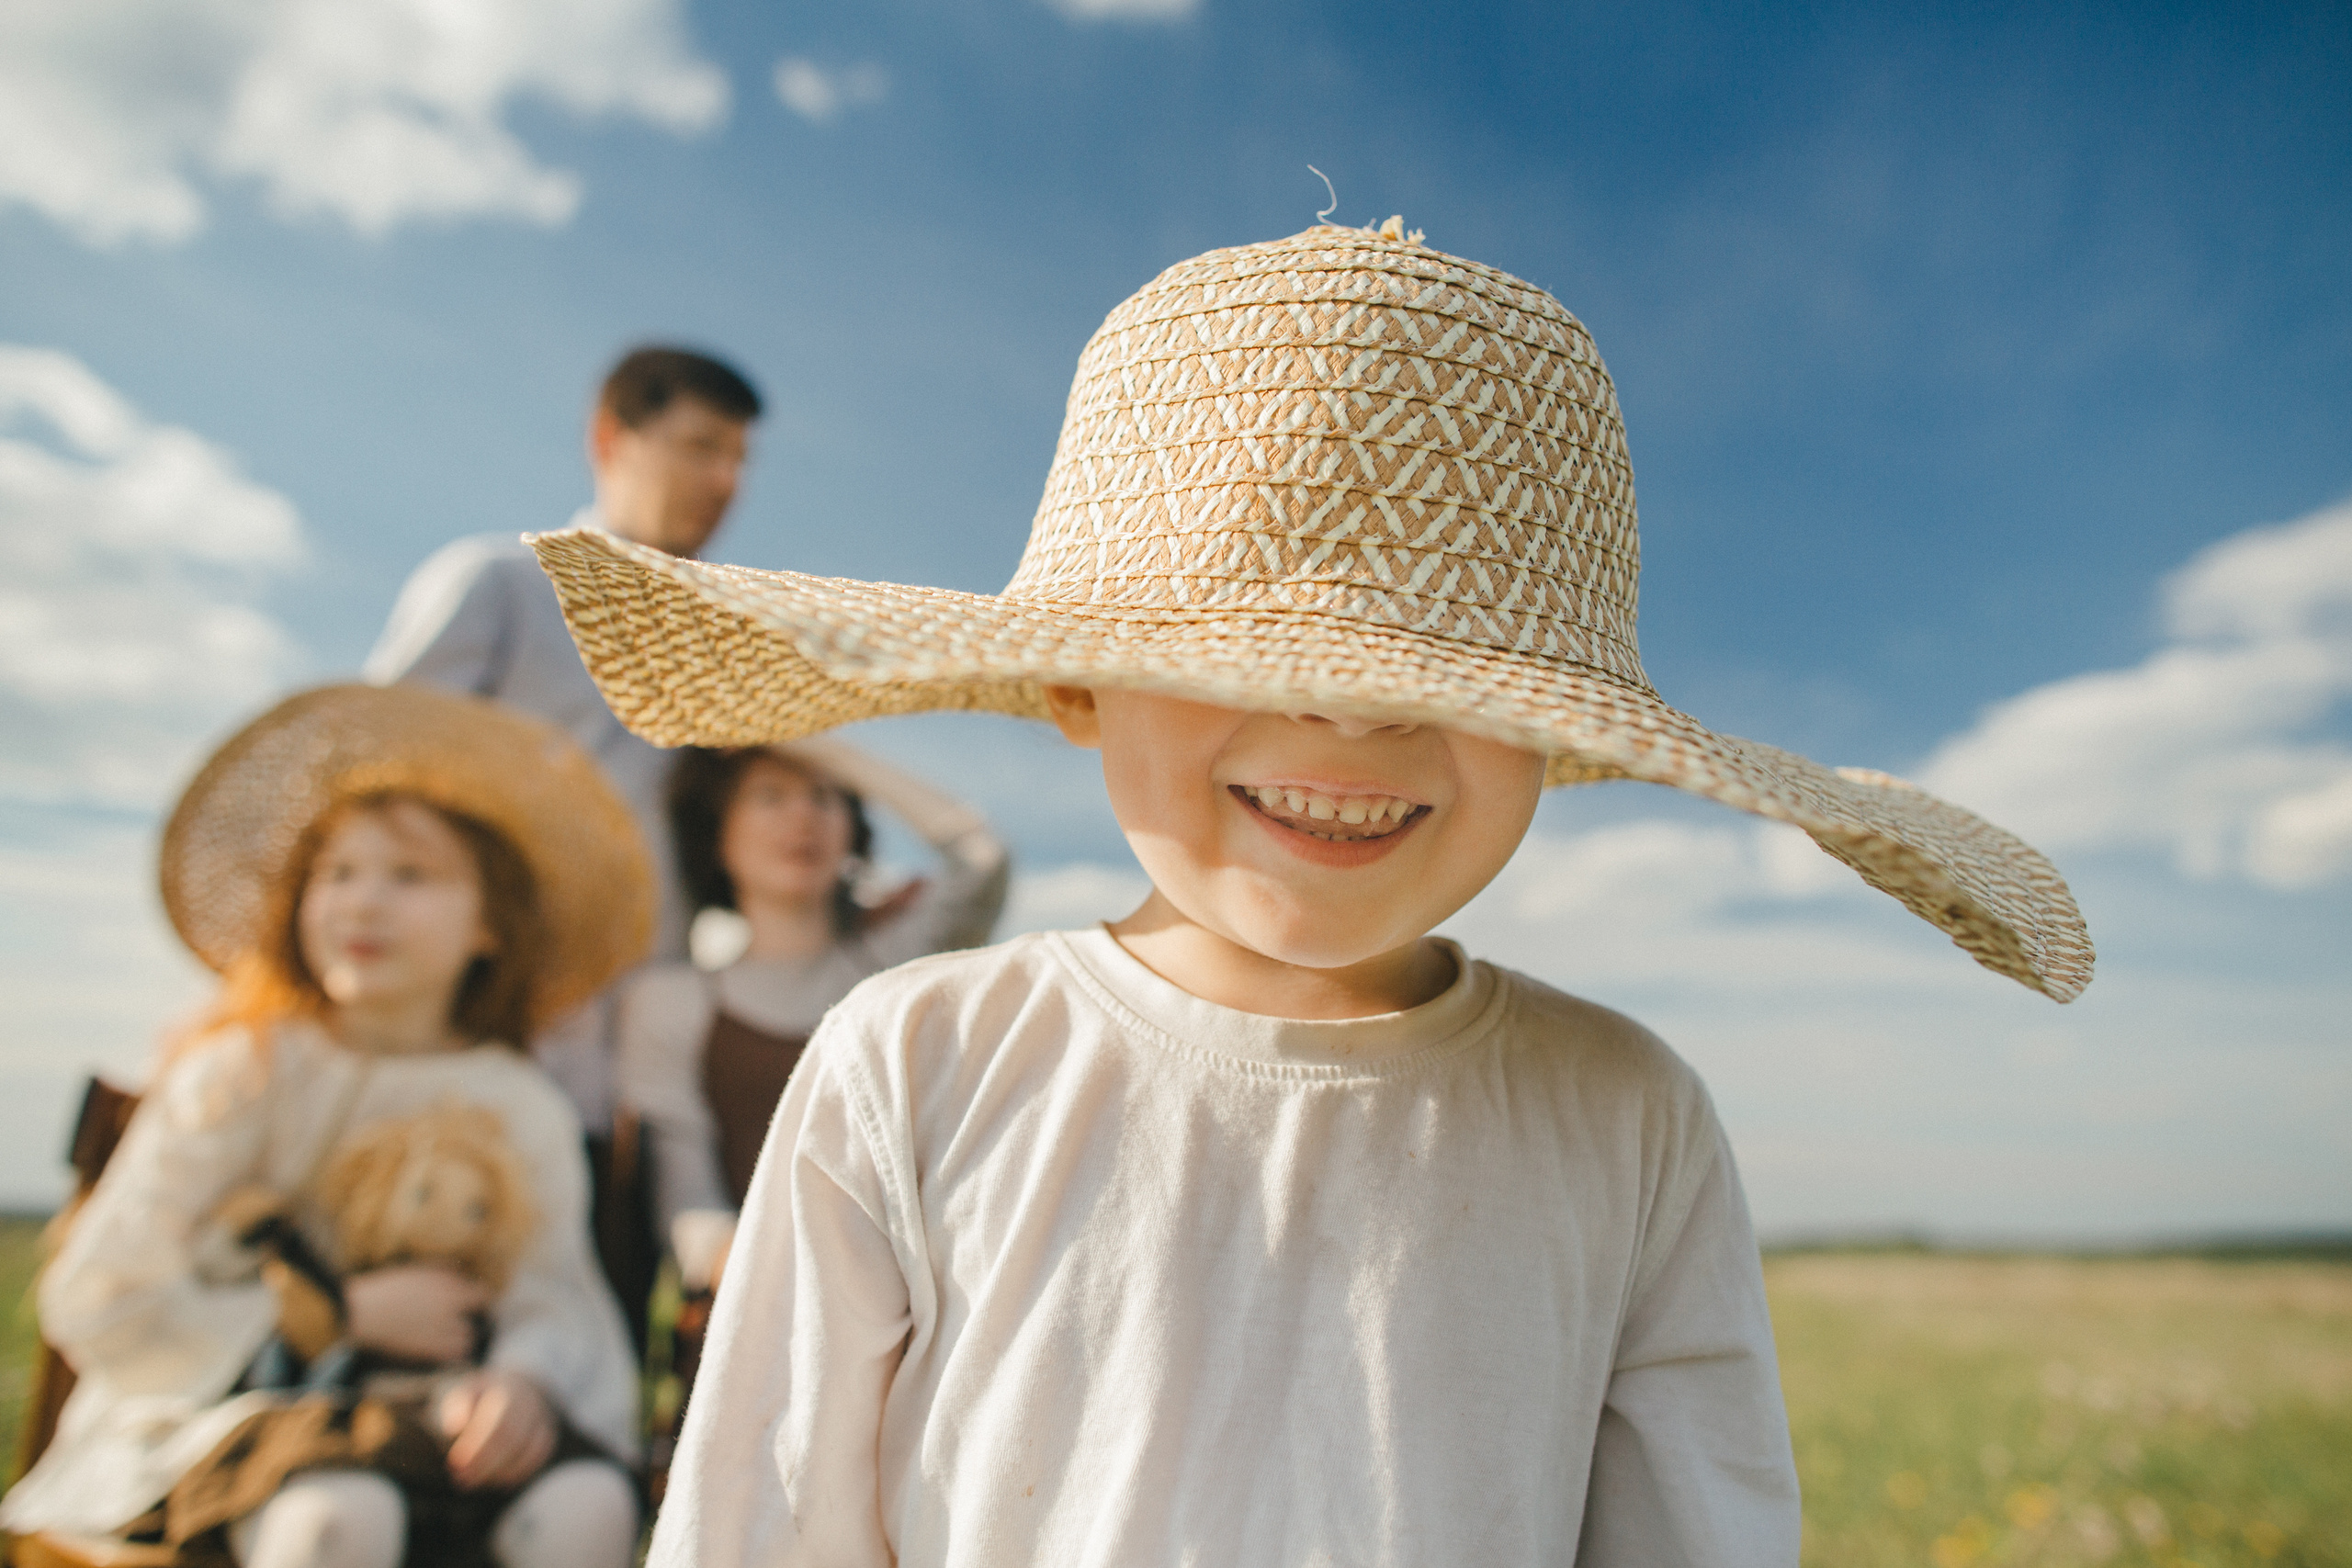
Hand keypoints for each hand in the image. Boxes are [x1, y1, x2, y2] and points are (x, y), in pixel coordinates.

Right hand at [343, 1264, 487, 1363]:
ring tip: (449, 1338)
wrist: (359, 1312)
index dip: (479, 1302)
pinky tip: (441, 1350)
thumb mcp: (418, 1271)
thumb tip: (461, 1274)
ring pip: (468, 1338)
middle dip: (472, 1320)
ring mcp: (441, 1329)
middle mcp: (450, 1306)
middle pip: (480, 1319)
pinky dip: (452, 1354)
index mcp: (448, 1286)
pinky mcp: (429, 1349)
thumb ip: (444, 1272)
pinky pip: (455, 1355)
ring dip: (462, 1338)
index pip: (482, 1296)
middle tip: (462, 1323)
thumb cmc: (385, 1289)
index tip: (474, 1306)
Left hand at [438, 1367, 556, 1490]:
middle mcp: (531, 1403)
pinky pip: (538, 1457)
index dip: (479, 1447)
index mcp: (510, 1389)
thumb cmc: (481, 1398)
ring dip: (499, 1471)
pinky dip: (517, 1472)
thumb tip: (455, 1427)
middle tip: (460, 1478)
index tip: (455, 1463)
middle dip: (486, 1463)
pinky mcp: (548, 1435)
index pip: (498, 1423)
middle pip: (514, 1439)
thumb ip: (458, 1407)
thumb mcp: (465, 1393)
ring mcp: (543, 1419)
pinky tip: (496, 1481)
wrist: (514, 1389)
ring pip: (528, 1450)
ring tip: (472, 1480)